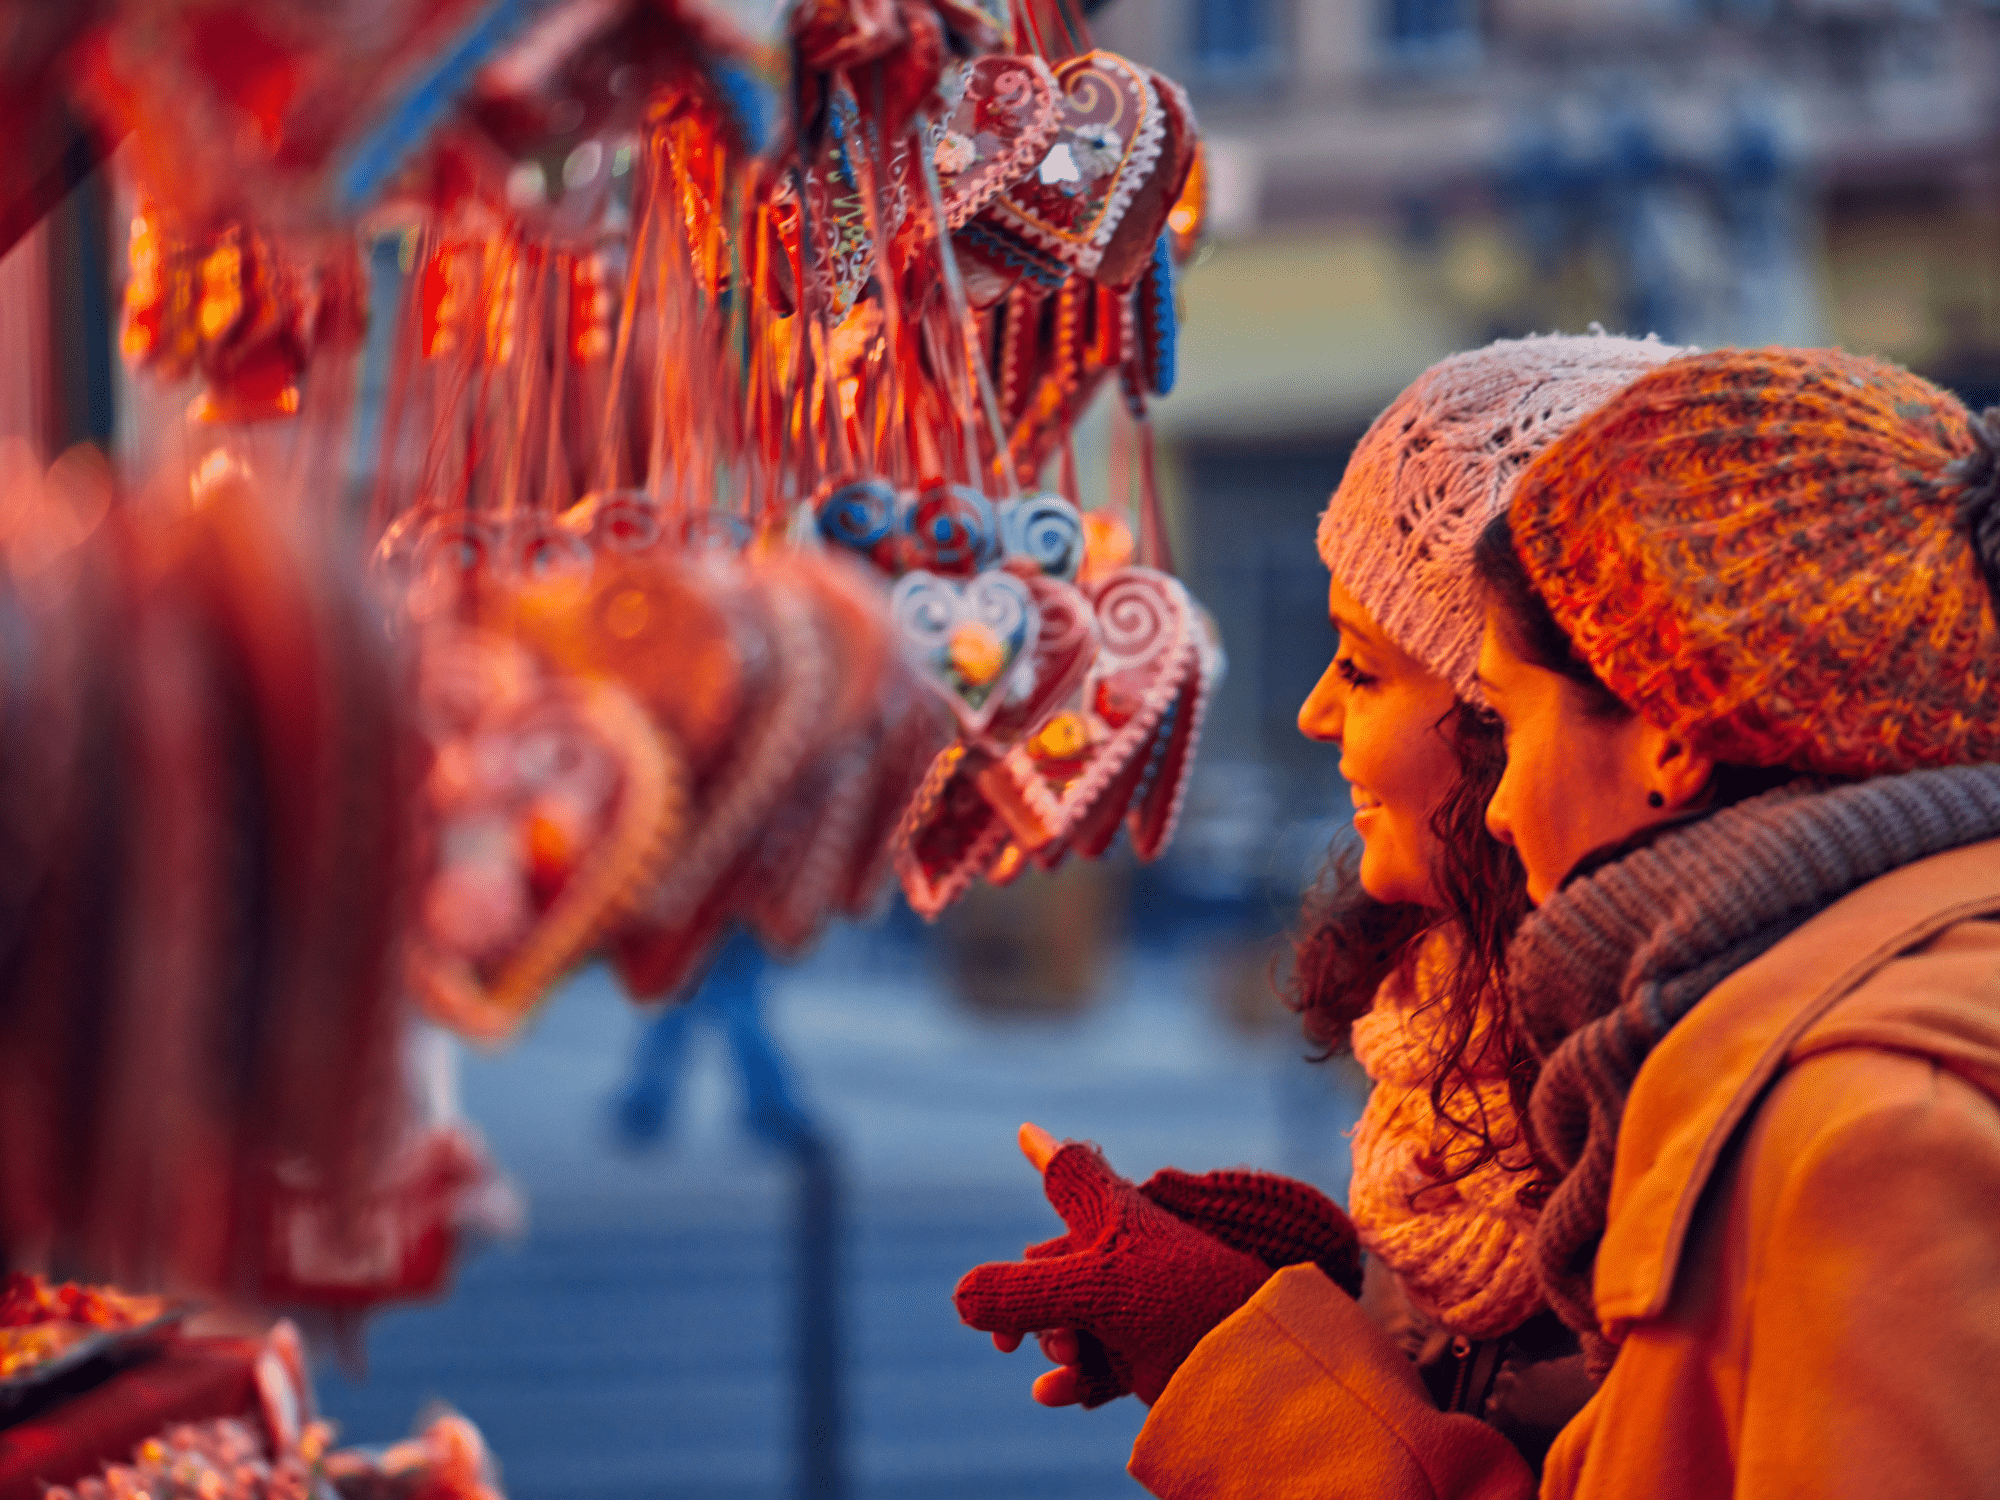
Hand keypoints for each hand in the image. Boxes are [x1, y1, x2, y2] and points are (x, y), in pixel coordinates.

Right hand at [971, 1125, 1363, 1407]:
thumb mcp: (1092, 1289)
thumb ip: (1017, 1292)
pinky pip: (1093, 1363)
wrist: (1265, 1367)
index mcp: (1115, 1214)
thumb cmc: (1187, 1302)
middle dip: (1024, 1300)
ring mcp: (1137, 1306)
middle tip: (1008, 1337)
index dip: (1044, 1153)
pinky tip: (1054, 1394)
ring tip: (1068, 1361)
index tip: (1025, 1130)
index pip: (1069, 1172)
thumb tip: (960, 1299)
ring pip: (1065, 1317)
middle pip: (1048, 1264)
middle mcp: (1124, 1253)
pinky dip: (1071, 1378)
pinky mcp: (1149, 1355)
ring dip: (1051, 1342)